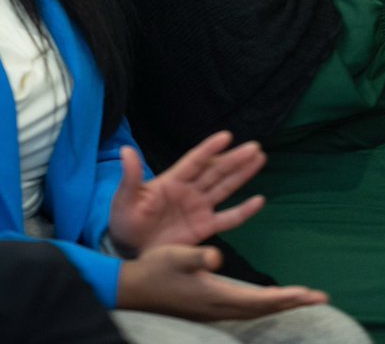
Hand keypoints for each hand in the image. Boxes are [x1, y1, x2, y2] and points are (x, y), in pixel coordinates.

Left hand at [109, 130, 266, 253]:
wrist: (128, 249)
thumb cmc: (125, 219)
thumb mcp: (125, 198)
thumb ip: (131, 176)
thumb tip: (126, 150)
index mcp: (172, 180)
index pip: (195, 161)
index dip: (210, 149)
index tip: (227, 136)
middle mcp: (190, 190)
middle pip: (216, 171)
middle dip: (235, 159)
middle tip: (255, 146)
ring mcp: (198, 208)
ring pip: (225, 187)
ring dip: (242, 174)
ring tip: (259, 158)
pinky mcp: (204, 228)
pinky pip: (228, 219)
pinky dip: (243, 211)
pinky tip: (259, 200)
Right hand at [117, 244, 327, 318]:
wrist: (134, 290)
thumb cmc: (155, 268)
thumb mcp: (176, 255)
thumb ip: (198, 256)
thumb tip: (217, 255)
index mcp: (215, 294)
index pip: (259, 300)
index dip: (285, 297)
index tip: (309, 294)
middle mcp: (219, 307)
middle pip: (263, 308)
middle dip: (292, 303)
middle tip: (320, 297)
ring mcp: (214, 310)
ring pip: (255, 310)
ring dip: (280, 304)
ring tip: (302, 298)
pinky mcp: (209, 307)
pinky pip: (245, 308)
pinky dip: (263, 303)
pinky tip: (267, 300)